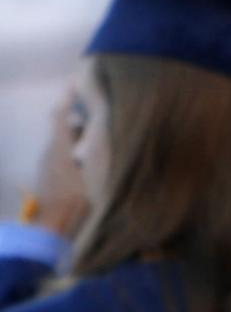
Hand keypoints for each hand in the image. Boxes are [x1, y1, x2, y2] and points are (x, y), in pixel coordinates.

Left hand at [31, 94, 89, 237]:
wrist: (52, 229)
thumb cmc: (75, 201)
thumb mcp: (92, 174)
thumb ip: (98, 150)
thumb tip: (104, 128)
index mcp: (59, 149)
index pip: (60, 116)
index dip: (67, 98)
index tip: (75, 82)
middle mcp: (49, 153)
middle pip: (63, 129)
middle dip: (79, 119)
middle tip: (98, 113)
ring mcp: (46, 166)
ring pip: (63, 143)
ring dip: (78, 137)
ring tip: (98, 138)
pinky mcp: (48, 177)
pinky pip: (62, 155)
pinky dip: (75, 150)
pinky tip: (89, 160)